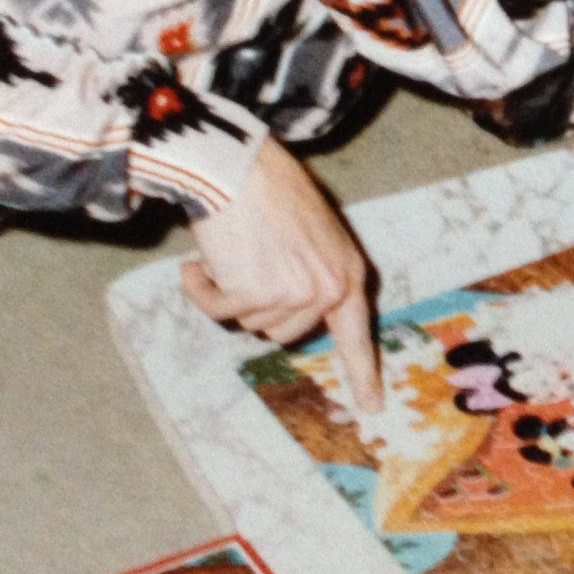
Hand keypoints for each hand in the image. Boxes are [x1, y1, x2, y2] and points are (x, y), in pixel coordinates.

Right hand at [181, 137, 383, 414]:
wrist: (238, 166)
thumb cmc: (271, 191)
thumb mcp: (315, 234)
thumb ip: (317, 274)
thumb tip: (303, 312)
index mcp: (347, 274)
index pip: (356, 334)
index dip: (362, 373)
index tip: (372, 407)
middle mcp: (327, 290)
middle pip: (285, 332)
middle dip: (260, 304)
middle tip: (251, 261)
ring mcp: (293, 295)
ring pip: (251, 324)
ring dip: (232, 292)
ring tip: (233, 250)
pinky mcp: (255, 295)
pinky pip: (218, 310)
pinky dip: (202, 288)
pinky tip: (201, 260)